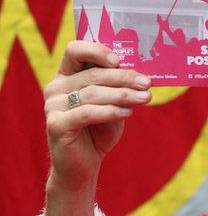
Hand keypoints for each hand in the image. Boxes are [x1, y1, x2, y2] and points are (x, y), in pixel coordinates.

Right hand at [43, 41, 150, 190]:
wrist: (83, 165)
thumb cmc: (99, 132)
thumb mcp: (113, 107)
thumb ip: (119, 90)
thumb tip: (143, 77)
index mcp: (67, 76)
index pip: (75, 50)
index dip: (97, 51)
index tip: (121, 60)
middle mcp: (56, 87)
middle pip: (92, 74)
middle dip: (123, 77)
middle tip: (147, 82)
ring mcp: (53, 106)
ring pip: (92, 94)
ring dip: (122, 95)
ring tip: (145, 98)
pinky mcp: (56, 124)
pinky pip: (87, 113)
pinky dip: (110, 111)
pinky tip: (128, 113)